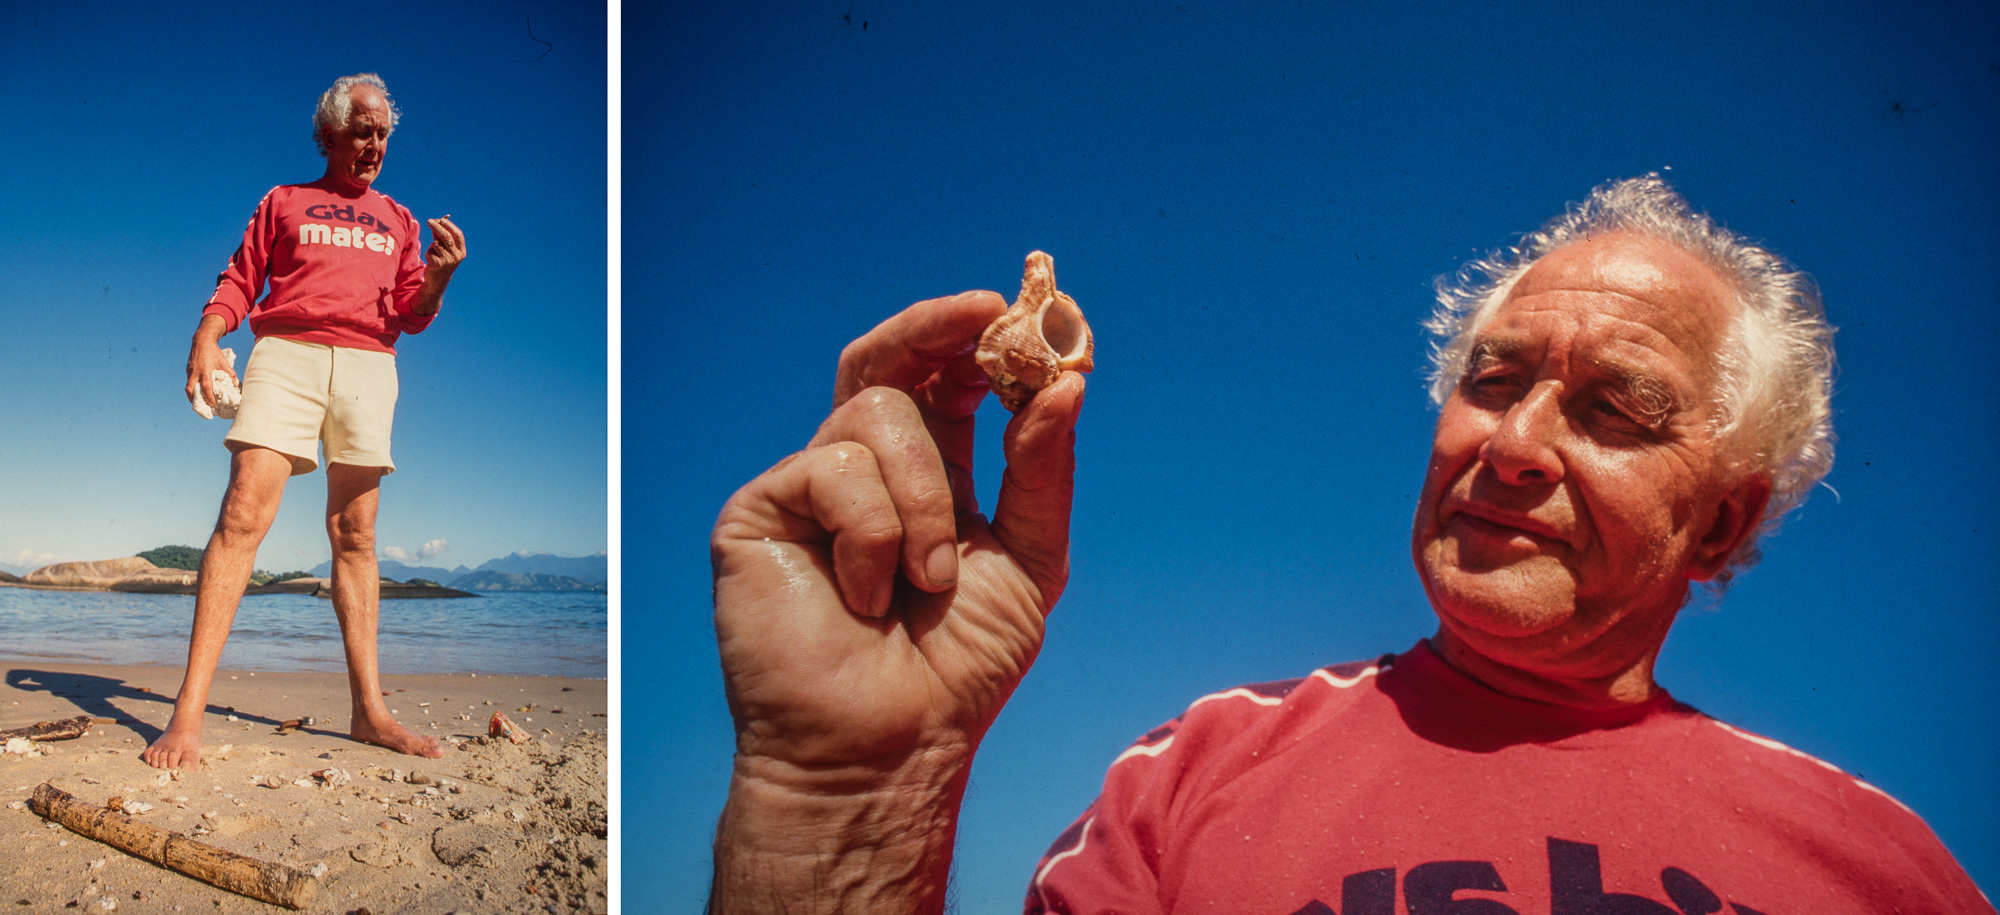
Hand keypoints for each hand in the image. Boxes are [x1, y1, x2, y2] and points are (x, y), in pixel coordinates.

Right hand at [184, 317, 231, 407]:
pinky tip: (197, 390)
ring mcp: (190, 370)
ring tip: (198, 401)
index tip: (212, 404)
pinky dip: (192, 387)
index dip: (209, 396)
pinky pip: (188, 381)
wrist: (202, 341)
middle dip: (194, 399)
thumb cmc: (214, 352)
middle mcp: (195, 372)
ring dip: (192, 395)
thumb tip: (235, 384)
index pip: (206, 386)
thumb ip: (230, 373)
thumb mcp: (224, 362)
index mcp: (205, 370)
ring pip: (188, 386)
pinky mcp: (188, 369)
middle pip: (190, 389)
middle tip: (201, 406)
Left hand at [424, 215, 466, 277]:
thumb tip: (437, 222)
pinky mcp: (437, 264)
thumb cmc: (443, 261)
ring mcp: (447, 260)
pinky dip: (428, 253)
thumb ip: (442, 236)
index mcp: (461, 252)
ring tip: (434, 252)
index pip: (458, 235)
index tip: (441, 219)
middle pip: (446, 237)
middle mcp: (456, 256)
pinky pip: (430, 251)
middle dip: (437, 227)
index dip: (449, 226)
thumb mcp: (445, 249)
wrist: (439, 280)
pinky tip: (431, 260)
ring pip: (436, 243)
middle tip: (429, 220)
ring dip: (432, 245)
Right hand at [710, 290, 1084, 876]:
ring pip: (877, 417)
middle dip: (935, 327)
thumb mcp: (1028, 558)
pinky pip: (834, 471)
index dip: (977, 341)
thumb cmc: (955, 669)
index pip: (945, 381)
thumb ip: (1041, 470)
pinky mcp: (760, 509)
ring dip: (925, 500)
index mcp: (929, 476)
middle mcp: (865, 471)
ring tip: (925, 582)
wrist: (887, 743)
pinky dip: (872, 535)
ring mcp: (809, 487)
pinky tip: (863, 596)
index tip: (1022, 312)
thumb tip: (1065, 384)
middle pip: (887, 360)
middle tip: (982, 313)